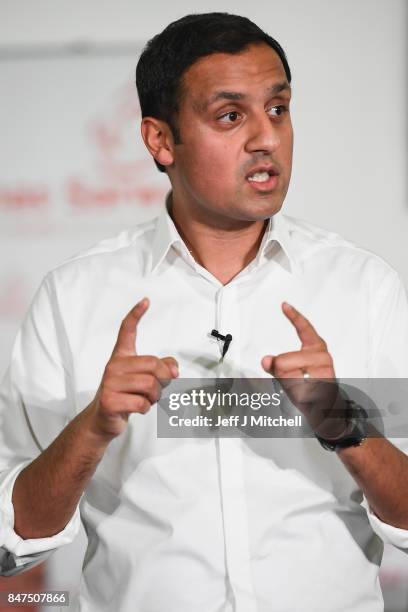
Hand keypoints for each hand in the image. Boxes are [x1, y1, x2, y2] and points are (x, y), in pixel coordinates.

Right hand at [87, 298, 177, 440]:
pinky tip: (136, 408)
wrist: (102, 420)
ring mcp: (109, 383)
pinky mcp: (109, 401)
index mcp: (121, 357)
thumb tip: (174, 369)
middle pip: (153, 365)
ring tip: (147, 400)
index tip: (145, 301)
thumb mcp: (143, 379)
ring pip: (150, 386)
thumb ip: (162, 369)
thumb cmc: (125, 396)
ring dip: (155, 397)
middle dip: (164, 380)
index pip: (127, 331)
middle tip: (159, 389)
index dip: (136, 315)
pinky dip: (145, 409)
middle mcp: (113, 366)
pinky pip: (141, 403)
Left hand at [261, 302, 346, 437]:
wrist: (327, 410)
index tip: (284, 305)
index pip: (304, 329)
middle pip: (283, 359)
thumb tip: (265, 359)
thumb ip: (275, 366)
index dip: (294, 316)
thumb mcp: (288, 375)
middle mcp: (322, 356)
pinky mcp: (324, 385)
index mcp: (315, 348)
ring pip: (288, 373)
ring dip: (289, 385)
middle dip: (282, 373)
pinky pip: (297, 387)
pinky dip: (296, 393)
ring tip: (303, 389)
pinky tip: (306, 396)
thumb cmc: (309, 390)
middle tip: (295, 382)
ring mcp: (325, 370)